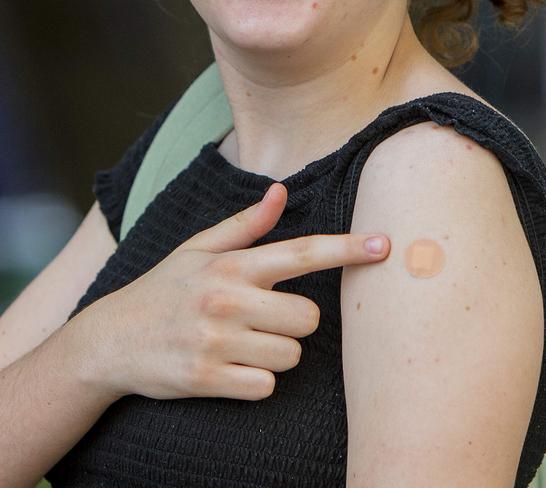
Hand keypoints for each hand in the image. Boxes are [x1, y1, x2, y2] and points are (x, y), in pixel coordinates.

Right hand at [79, 183, 389, 400]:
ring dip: (276, 354)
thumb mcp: (197, 250)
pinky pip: (266, 386)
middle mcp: (226, 299)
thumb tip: (280, 192)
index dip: (348, 249)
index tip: (385, 246)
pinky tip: (230, 368)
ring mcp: (216, 341)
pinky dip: (256, 381)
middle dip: (295, 323)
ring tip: (242, 344)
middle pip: (309, 318)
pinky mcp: (206, 378)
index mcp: (231, 265)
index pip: (302, 252)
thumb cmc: (164, 290)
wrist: (109, 341)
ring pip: (291, 355)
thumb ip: (244, 225)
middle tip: (263, 320)